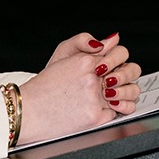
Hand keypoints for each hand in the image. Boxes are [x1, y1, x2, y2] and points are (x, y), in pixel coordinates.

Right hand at [17, 32, 143, 145]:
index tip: (112, 64)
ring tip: (110, 94)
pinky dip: (110, 111)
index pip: (120, 52)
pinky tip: (99, 108)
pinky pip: (116, 112)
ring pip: (129, 92)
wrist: (29, 112)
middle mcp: (92, 78)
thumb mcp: (62, 55)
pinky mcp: (96, 117)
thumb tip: (111, 40)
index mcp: (85, 61)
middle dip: (126, 74)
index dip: (118, 59)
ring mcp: (95, 98)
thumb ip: (87, 43)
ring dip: (124, 92)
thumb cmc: (43, 87)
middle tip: (114, 79)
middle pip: (130, 70)